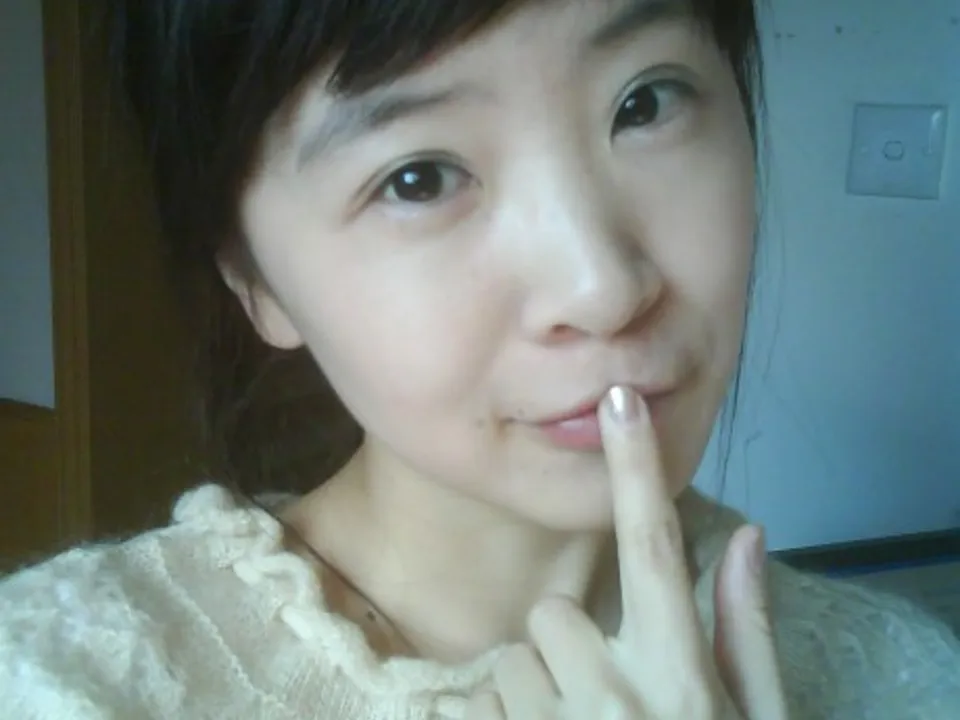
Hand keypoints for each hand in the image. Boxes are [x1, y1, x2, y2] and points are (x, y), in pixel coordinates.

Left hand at [465, 386, 787, 718]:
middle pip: (554, 613)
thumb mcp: (753, 715)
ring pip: (515, 660)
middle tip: (604, 696)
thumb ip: (747, 630)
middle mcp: (611, 694)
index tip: (620, 403)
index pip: (654, 550)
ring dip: (539, 688)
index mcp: (677, 674)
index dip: (637, 470)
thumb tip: (747, 535)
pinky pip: (478, 703)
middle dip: (570, 643)